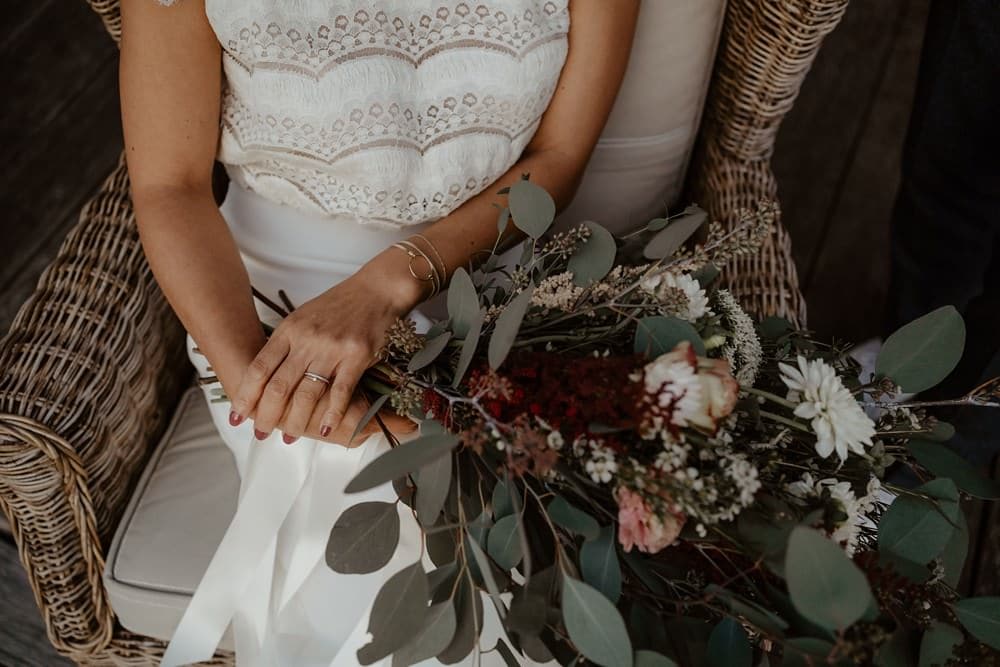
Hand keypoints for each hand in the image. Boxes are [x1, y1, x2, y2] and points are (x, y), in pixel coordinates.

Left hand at [229, 262, 423, 443]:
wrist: (377, 289)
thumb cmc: (341, 305)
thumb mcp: (304, 317)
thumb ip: (287, 344)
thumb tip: (267, 376)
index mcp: (290, 329)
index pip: (259, 368)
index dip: (245, 395)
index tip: (237, 415)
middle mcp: (307, 340)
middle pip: (278, 386)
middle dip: (266, 415)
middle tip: (261, 433)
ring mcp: (332, 349)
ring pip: (307, 394)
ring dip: (296, 421)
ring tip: (290, 437)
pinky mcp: (357, 357)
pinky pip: (340, 392)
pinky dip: (331, 414)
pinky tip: (325, 430)